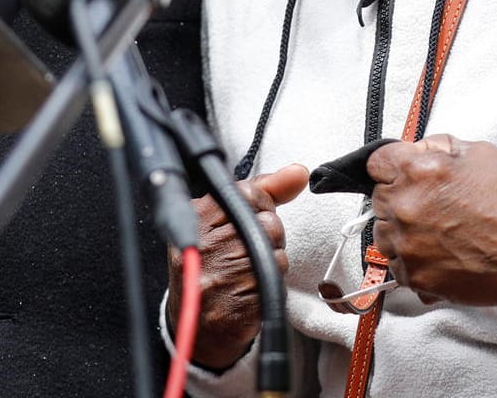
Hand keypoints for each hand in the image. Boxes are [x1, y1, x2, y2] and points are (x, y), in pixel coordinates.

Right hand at [166, 163, 307, 371]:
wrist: (197, 325)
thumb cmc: (214, 264)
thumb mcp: (226, 219)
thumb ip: (265, 190)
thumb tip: (299, 172)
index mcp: (197, 218)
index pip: (248, 192)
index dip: (260, 205)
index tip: (249, 219)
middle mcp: (206, 243)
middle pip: (267, 220)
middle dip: (267, 233)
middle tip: (246, 249)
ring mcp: (223, 271)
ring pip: (276, 246)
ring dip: (272, 257)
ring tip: (247, 268)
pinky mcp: (241, 297)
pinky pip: (278, 273)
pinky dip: (273, 278)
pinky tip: (252, 285)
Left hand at [366, 135, 496, 307]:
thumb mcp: (478, 152)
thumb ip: (436, 147)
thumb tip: (415, 151)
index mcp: (417, 171)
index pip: (377, 163)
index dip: (391, 166)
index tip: (400, 174)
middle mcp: (406, 207)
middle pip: (378, 198)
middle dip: (399, 197)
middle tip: (431, 205)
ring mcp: (407, 244)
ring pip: (383, 233)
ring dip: (400, 230)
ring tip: (434, 232)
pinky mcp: (414, 275)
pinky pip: (396, 264)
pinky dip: (411, 259)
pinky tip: (438, 252)